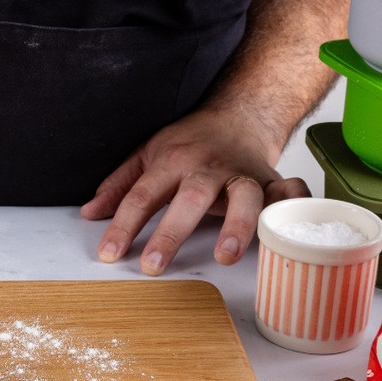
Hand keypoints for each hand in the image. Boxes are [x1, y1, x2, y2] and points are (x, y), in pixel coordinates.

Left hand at [79, 105, 308, 274]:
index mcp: (172, 161)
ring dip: (237, 226)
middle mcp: (207, 168)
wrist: (238, 114)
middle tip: (153, 266)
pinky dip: (293, 207)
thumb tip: (89, 213)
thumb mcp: (146, 154)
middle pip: (188, 199)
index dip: (123, 226)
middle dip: (170, 234)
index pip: (142, 196)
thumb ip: (119, 185)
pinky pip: (289, 191)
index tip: (109, 254)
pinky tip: (287, 229)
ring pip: (243, 197)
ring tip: (226, 256)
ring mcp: (242, 174)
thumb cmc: (189, 141)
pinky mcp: (272, 180)